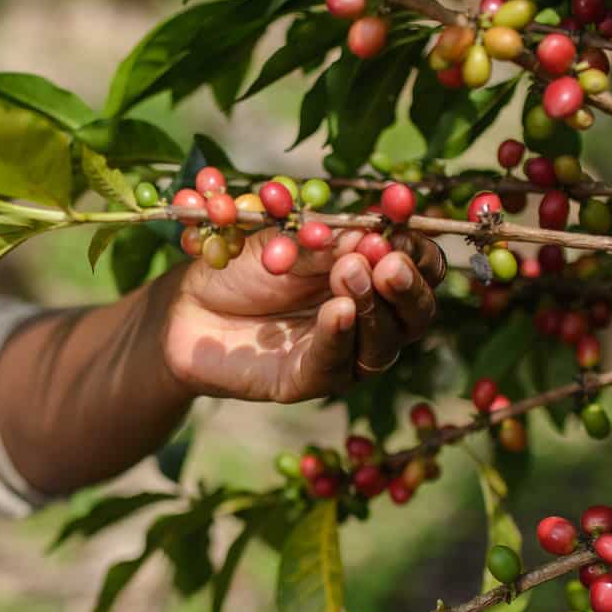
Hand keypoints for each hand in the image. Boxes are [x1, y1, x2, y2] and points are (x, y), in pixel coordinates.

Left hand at [161, 228, 445, 402]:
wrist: (188, 304)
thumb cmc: (245, 266)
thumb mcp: (292, 239)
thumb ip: (334, 240)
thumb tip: (379, 232)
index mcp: (374, 278)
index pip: (422, 270)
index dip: (420, 253)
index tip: (401, 230)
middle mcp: (369, 322)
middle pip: (417, 315)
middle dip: (407, 287)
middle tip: (387, 262)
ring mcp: (342, 355)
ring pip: (383, 345)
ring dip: (372, 307)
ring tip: (349, 273)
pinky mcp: (307, 381)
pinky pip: (334, 365)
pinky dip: (338, 336)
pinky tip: (337, 311)